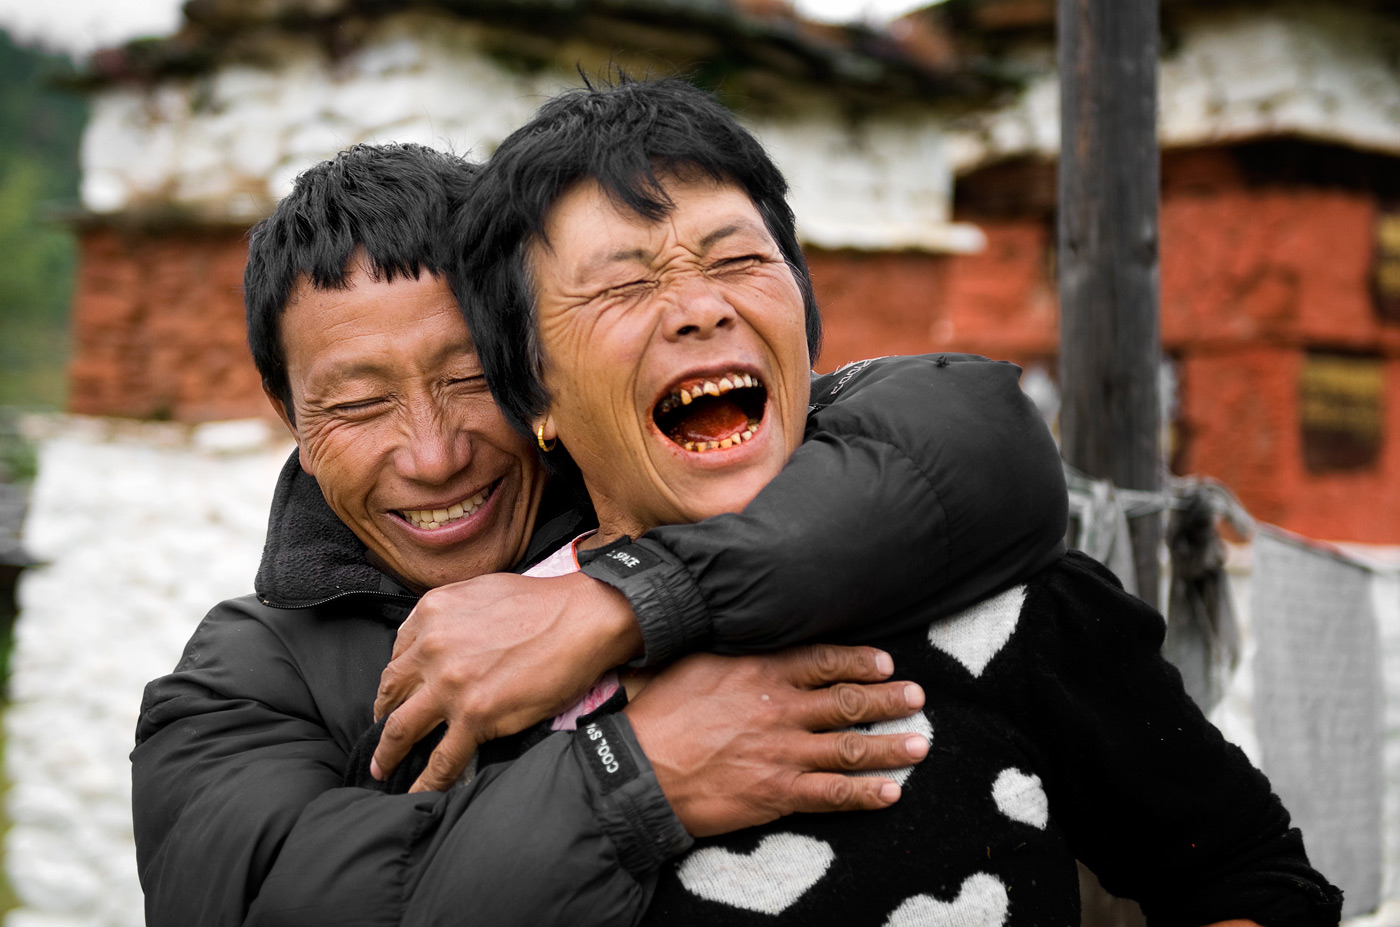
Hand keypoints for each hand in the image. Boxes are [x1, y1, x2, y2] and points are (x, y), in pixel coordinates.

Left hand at [373, 571, 642, 791]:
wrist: (583, 618)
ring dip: (388, 753)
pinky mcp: (475, 716)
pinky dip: (426, 781)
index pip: (397, 656)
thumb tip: (441, 640)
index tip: (397, 697)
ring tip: (382, 768)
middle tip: (380, 736)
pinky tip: (417, 792)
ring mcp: (451, 685)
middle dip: (382, 716)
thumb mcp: (480, 591)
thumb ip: (450, 615)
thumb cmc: (543, 603)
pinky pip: (441, 759)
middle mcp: (432, 648)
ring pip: (401, 729)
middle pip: (390, 693)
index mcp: (431, 614)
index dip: (395, 682)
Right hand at [624, 644, 928, 836]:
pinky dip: (865, 793)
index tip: (884, 663)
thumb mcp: (695, 662)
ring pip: (850, 747)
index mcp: (761, 673)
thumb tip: (746, 629)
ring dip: (890, 746)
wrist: (640, 769)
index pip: (823, 660)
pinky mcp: (777, 793)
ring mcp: (782, 753)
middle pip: (847, 701)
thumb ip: (733, 651)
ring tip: (920, 744)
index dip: (859, 661)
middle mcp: (780, 710)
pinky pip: (833, 794)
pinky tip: (890, 792)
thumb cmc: (660, 713)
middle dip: (887, 699)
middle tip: (917, 697)